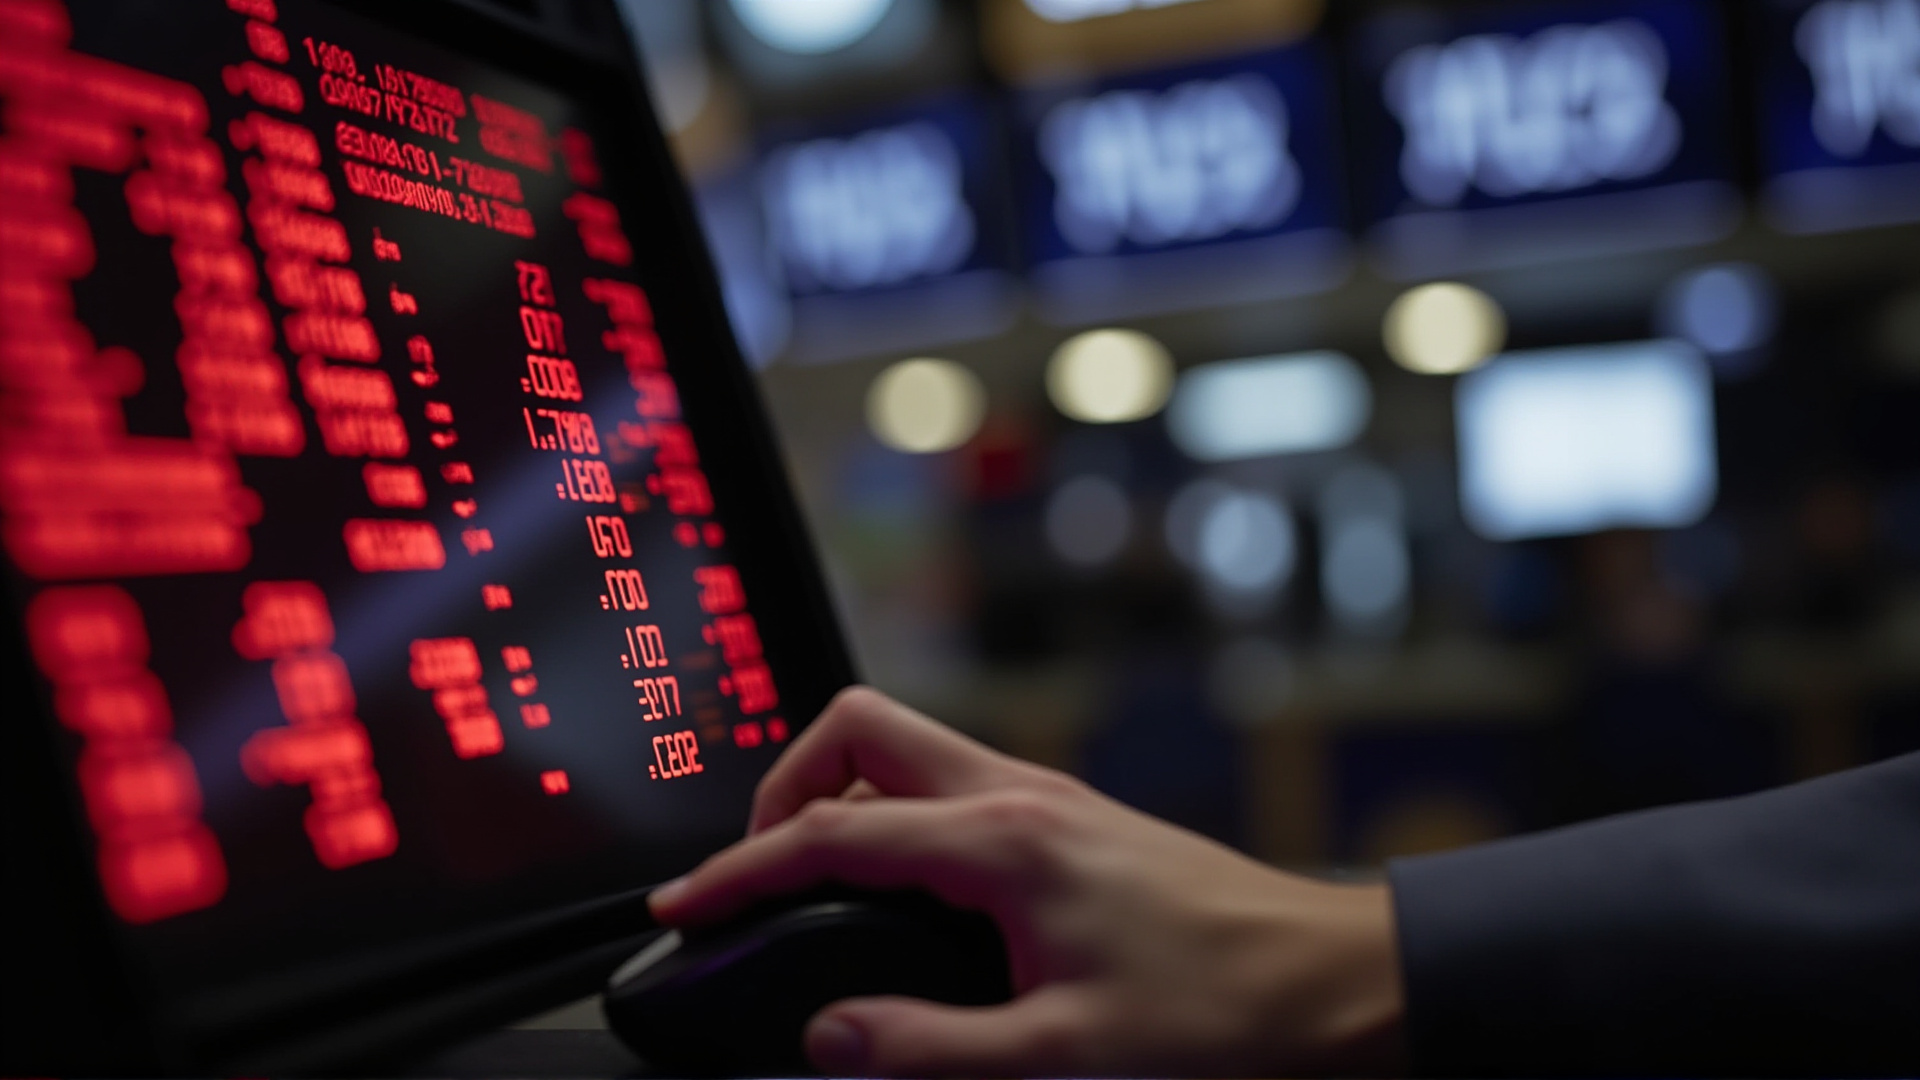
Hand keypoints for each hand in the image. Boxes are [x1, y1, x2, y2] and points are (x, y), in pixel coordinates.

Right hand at [648, 686, 1404, 1076]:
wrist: (1339, 984)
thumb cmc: (1228, 1011)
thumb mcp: (1064, 1055)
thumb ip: (928, 1049)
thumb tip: (830, 1038)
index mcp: (1003, 840)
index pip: (829, 832)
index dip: (740, 869)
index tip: (684, 908)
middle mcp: (1020, 795)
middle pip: (859, 732)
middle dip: (783, 787)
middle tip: (755, 872)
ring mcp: (1048, 798)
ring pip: (906, 751)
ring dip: (841, 797)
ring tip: (813, 885)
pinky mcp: (1071, 821)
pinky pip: (950, 785)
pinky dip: (897, 817)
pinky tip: (903, 895)